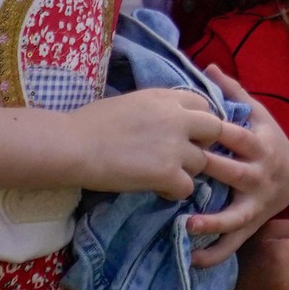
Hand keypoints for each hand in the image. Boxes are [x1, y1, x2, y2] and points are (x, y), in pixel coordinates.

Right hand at [73, 87, 223, 200]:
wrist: (74, 144)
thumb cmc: (90, 122)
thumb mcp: (132, 102)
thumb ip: (156, 109)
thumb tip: (163, 119)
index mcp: (166, 97)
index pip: (203, 104)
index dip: (198, 121)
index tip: (185, 133)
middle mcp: (178, 118)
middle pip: (215, 130)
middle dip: (204, 143)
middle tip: (184, 155)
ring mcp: (175, 146)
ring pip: (202, 162)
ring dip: (187, 170)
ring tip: (163, 175)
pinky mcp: (167, 173)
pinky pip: (187, 187)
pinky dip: (174, 191)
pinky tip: (157, 189)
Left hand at [190, 68, 288, 267]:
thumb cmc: (268, 140)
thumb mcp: (258, 115)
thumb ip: (233, 94)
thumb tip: (209, 66)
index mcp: (259, 145)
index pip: (237, 138)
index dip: (217, 133)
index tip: (192, 129)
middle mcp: (259, 176)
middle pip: (233, 174)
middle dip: (209, 173)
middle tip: (180, 172)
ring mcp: (255, 204)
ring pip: (235, 216)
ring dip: (213, 221)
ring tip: (188, 224)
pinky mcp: (250, 225)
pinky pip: (233, 244)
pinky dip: (214, 253)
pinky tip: (192, 258)